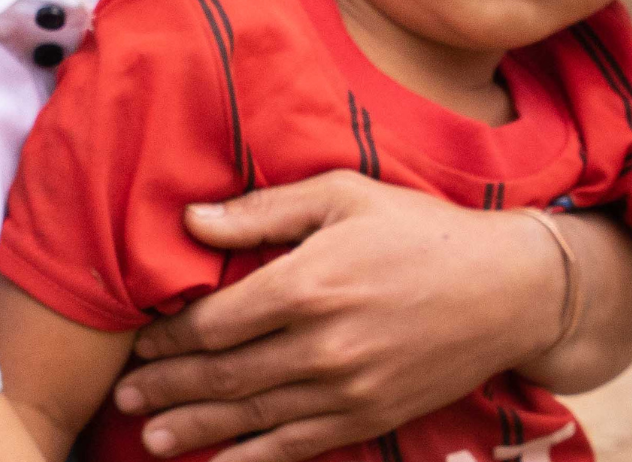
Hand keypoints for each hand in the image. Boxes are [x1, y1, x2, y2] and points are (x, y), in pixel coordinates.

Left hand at [111, 170, 563, 461]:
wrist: (510, 291)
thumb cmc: (420, 229)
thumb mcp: (342, 194)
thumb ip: (263, 210)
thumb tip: (190, 219)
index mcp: (309, 283)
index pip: (216, 321)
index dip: (170, 336)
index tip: (138, 340)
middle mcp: (324, 345)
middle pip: (224, 375)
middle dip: (167, 387)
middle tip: (121, 397)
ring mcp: (348, 390)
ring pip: (253, 417)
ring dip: (195, 429)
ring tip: (148, 438)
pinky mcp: (370, 417)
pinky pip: (299, 447)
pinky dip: (254, 460)